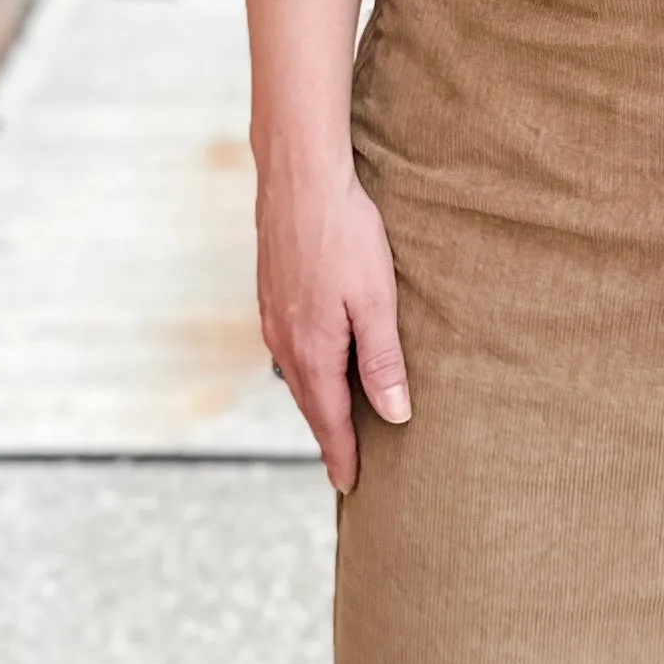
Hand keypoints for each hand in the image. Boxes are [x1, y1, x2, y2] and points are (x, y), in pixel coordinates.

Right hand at [256, 150, 410, 491]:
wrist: (297, 178)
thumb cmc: (344, 234)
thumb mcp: (376, 300)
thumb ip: (383, 361)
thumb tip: (394, 416)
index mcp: (313, 351)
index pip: (328, 421)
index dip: (342, 455)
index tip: (351, 486)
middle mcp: (284, 343)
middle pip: (308, 404)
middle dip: (327, 437)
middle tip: (344, 466)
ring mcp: (271, 319)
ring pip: (295, 376)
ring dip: (315, 404)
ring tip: (334, 424)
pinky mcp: (269, 296)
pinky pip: (287, 350)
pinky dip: (305, 371)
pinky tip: (316, 366)